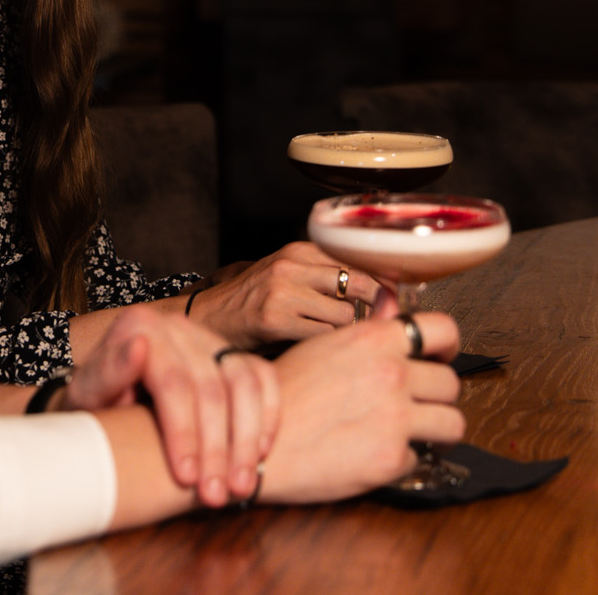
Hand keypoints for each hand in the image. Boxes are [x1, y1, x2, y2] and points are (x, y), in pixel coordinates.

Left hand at [59, 302, 278, 507]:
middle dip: (217, 449)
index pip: (173, 382)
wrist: (106, 399)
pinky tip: (260, 456)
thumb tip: (137, 346)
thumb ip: (108, 371)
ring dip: (247, 441)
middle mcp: (179, 328)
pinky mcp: (233, 355)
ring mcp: (210, 339)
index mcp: (140, 326)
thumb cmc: (95, 401)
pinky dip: (268, 418)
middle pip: (212, 388)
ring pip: (245, 385)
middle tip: (215, 496)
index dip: (184, 433)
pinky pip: (264, 379)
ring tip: (241, 487)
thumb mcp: (87, 393)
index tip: (186, 478)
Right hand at [184, 243, 381, 346]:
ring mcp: (283, 291)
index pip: (358, 259)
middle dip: (373, 308)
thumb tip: (382, 291)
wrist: (207, 318)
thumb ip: (325, 277)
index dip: (381, 283)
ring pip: (345, 315)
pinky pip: (324, 336)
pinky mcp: (275, 319)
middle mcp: (291, 265)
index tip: (391, 300)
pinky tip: (310, 348)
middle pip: (359, 284)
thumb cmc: (253, 302)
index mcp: (298, 250)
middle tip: (374, 325)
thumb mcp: (288, 276)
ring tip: (326, 339)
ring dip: (343, 333)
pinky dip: (324, 347)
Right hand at [254, 311, 464, 504]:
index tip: (441, 355)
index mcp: (374, 341)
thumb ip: (367, 330)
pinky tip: (375, 452)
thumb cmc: (281, 394)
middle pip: (450, 382)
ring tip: (413, 431)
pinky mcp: (391, 458)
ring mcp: (395, 418)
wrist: (256, 442)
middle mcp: (391, 374)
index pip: (442, 328)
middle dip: (436, 394)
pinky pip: (419, 458)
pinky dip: (401, 459)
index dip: (447, 344)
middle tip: (418, 402)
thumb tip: (393, 308)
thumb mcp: (322, 346)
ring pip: (452, 422)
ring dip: (435, 428)